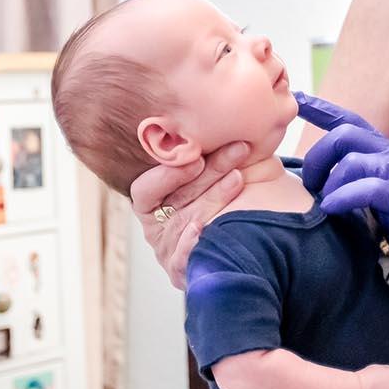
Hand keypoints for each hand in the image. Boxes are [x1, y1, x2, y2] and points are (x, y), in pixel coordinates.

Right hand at [129, 141, 253, 288]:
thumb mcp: (205, 176)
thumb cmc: (218, 198)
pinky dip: (191, 243)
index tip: (196, 157)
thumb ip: (202, 155)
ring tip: (238, 177)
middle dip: (209, 172)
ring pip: (189, 221)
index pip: (146, 188)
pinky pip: (182, 259)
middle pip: (177, 198)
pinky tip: (205, 228)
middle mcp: (157, 224)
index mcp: (152, 201)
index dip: (168, 174)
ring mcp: (168, 248)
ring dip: (215, 198)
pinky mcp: (181, 271)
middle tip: (237, 150)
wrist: (242, 245)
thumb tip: (214, 117)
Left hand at [296, 93, 388, 323]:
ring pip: (351, 161)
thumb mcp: (380, 199)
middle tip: (308, 184)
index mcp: (386, 154)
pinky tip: (332, 210)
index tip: (298, 98)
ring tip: (326, 205)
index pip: (350, 122)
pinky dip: (342, 198)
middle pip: (344, 135)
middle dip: (317, 157)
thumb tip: (319, 185)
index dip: (322, 108)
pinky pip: (365, 188)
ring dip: (329, 183)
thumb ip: (358, 182)